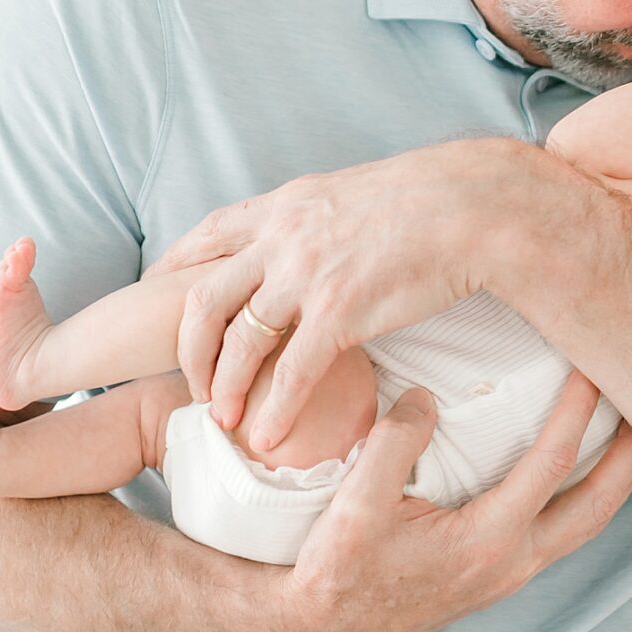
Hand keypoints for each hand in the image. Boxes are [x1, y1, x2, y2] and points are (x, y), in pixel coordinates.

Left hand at [150, 140, 531, 455]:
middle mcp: (284, 237)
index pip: (207, 235)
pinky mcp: (341, 312)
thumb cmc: (433, 201)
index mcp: (288, 205)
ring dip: (224, 386)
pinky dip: (273, 409)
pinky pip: (292, 372)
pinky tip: (266, 436)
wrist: (476, 205)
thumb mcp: (355, 195)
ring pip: (239, 340)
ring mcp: (308, 275)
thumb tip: (318, 239)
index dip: (173, 270)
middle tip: (194, 384)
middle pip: (203, 297)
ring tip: (222, 421)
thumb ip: (321, 220)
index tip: (155, 299)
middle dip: (189, 348)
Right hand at [272, 371, 631, 631]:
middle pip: (598, 506)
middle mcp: (513, 563)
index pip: (551, 466)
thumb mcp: (354, 503)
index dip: (577, 412)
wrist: (321, 630)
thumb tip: (427, 397)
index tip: (593, 365)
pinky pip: (562, 529)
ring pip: (586, 523)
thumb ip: (394, 444)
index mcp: (486, 543)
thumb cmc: (335, 569)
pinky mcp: (499, 573)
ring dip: (617, 479)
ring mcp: (511, 573)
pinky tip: (586, 469)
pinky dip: (586, 495)